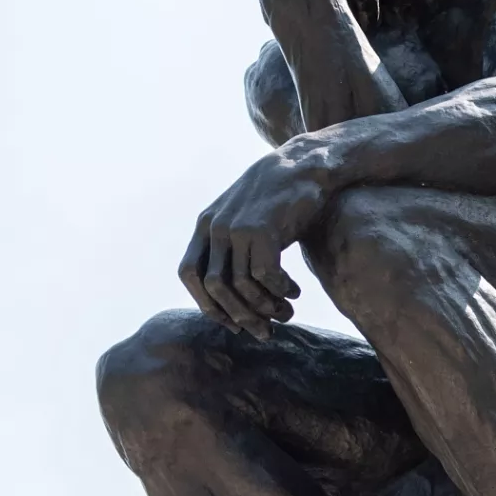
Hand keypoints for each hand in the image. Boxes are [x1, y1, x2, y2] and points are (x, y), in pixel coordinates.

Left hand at [179, 150, 327, 338]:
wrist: (306, 164)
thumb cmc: (280, 198)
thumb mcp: (246, 218)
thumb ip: (233, 247)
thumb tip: (233, 297)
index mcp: (205, 225)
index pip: (189, 274)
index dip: (207, 302)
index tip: (232, 321)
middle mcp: (215, 226)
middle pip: (213, 287)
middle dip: (238, 316)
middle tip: (263, 332)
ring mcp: (237, 227)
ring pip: (241, 286)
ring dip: (265, 308)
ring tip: (287, 313)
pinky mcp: (262, 229)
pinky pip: (265, 276)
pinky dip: (279, 291)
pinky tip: (294, 291)